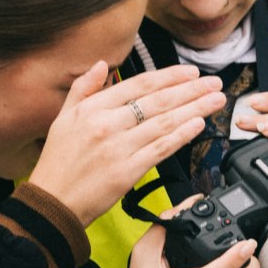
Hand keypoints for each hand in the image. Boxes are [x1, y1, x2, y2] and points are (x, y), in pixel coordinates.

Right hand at [30, 64, 224, 223]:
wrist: (52, 203)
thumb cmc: (57, 163)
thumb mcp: (62, 118)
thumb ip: (82, 88)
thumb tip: (100, 64)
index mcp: (92, 108)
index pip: (139, 85)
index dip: (169, 76)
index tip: (191, 73)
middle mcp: (106, 124)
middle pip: (158, 101)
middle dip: (191, 90)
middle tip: (214, 83)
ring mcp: (118, 148)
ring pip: (164, 123)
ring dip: (195, 109)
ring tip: (216, 101)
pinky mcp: (127, 171)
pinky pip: (160, 150)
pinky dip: (182, 136)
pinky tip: (199, 125)